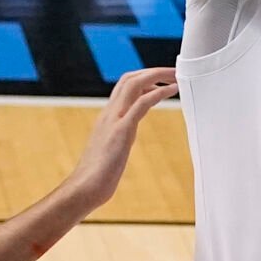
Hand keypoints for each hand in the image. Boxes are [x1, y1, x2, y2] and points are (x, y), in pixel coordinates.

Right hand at [64, 66, 177, 209]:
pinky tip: (173, 90)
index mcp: (106, 117)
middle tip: (173, 72)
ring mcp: (114, 120)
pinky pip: (141, 103)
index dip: (143, 79)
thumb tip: (124, 138)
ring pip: (133, 84)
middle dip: (152, 72)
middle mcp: (109, 113)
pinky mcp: (121, 131)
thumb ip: (117, 139)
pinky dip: (158, 92)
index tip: (161, 80)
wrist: (84, 189)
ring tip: (176, 76)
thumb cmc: (96, 177)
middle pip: (129, 79)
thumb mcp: (110, 151)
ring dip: (157, 75)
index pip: (123, 87)